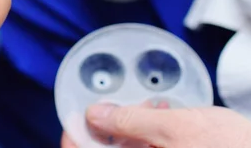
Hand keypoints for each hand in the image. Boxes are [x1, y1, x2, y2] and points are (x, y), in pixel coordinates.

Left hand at [61, 104, 250, 147]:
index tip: (75, 121)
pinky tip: (163, 121)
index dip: (77, 139)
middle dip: (112, 132)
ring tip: (152, 110)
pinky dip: (150, 141)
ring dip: (133, 134)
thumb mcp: (176, 127)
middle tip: (122, 109)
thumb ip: (131, 122)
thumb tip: (96, 115)